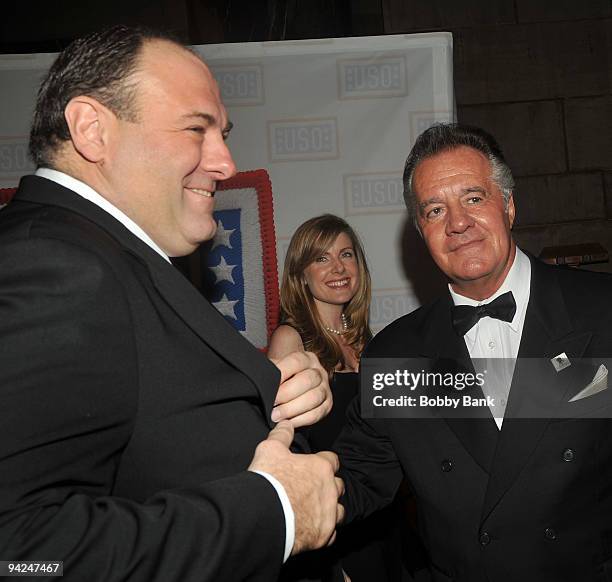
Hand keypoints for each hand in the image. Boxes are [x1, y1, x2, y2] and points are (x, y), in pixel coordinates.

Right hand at [248, 421, 343, 553]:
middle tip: (312, 488)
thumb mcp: (270, 449)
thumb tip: (286, 423)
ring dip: (330, 508)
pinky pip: (331, 534)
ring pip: (339, 510)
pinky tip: (312, 527)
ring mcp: (328, 514)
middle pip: (338, 485)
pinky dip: (324, 530)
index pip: (332, 460)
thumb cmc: (269, 481)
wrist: (263, 515)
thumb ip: (281, 434)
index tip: (315, 465)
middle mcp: (330, 490)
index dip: (323, 461)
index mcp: (321, 468)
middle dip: (329, 485)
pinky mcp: (322, 536)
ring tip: (315, 509)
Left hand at [270, 351, 331, 427]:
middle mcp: (318, 371)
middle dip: (286, 394)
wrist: (292, 388)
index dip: (282, 372)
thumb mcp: (276, 368)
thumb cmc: (282, 378)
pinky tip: (287, 422)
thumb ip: (270, 370)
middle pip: (307, 380)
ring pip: (314, 398)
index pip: (296, 361)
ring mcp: (325, 388)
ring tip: (276, 416)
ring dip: (292, 409)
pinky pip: (317, 414)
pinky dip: (300, 420)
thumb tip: (260, 377)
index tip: (268, 385)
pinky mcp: (327, 405)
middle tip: (271, 403)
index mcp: (306, 358)